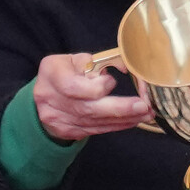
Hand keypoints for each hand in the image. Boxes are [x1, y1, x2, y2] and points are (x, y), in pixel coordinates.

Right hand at [33, 52, 153, 141]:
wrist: (43, 93)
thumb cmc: (65, 71)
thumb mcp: (77, 59)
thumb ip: (98, 62)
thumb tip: (125, 67)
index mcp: (52, 73)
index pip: (73, 87)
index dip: (96, 87)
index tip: (112, 81)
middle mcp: (50, 98)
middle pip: (88, 108)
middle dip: (119, 108)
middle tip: (143, 106)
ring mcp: (57, 118)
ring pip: (95, 122)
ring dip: (123, 118)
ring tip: (146, 113)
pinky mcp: (67, 130)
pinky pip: (95, 130)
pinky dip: (116, 125)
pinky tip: (132, 120)